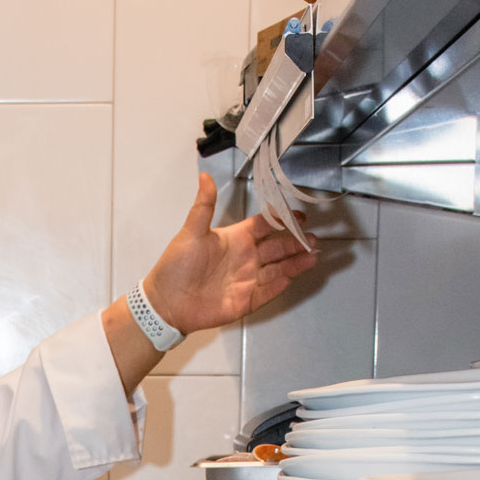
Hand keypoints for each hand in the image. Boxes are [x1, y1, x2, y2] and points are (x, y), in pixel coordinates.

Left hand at [145, 172, 317, 335]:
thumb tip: (204, 176)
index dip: (281, 220)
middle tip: (313, 238)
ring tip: (313, 256)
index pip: (264, 226)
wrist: (165, 303)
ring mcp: (246, 280)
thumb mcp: (191, 232)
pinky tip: (292, 277)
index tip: (300, 216)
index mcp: (235, 238)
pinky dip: (280, 284)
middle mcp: (245, 258)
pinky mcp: (244, 301)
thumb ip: (203, 206)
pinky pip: (267, 291)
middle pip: (276, 247)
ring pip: (277, 269)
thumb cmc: (176, 266)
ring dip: (295, 263)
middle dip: (295, 243)